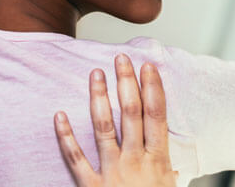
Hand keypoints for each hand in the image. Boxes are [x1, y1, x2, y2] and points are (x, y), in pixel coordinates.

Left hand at [54, 54, 175, 186]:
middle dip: (126, 83)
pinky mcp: (91, 186)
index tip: (148, 68)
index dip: (153, 89)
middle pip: (131, 114)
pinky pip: (75, 158)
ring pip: (103, 128)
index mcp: (157, 162)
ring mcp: (111, 172)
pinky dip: (66, 137)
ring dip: (99, 98)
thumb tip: (174, 168)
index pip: (156, 117)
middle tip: (121, 59)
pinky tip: (60, 116)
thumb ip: (169, 175)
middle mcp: (134, 162)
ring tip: (96, 74)